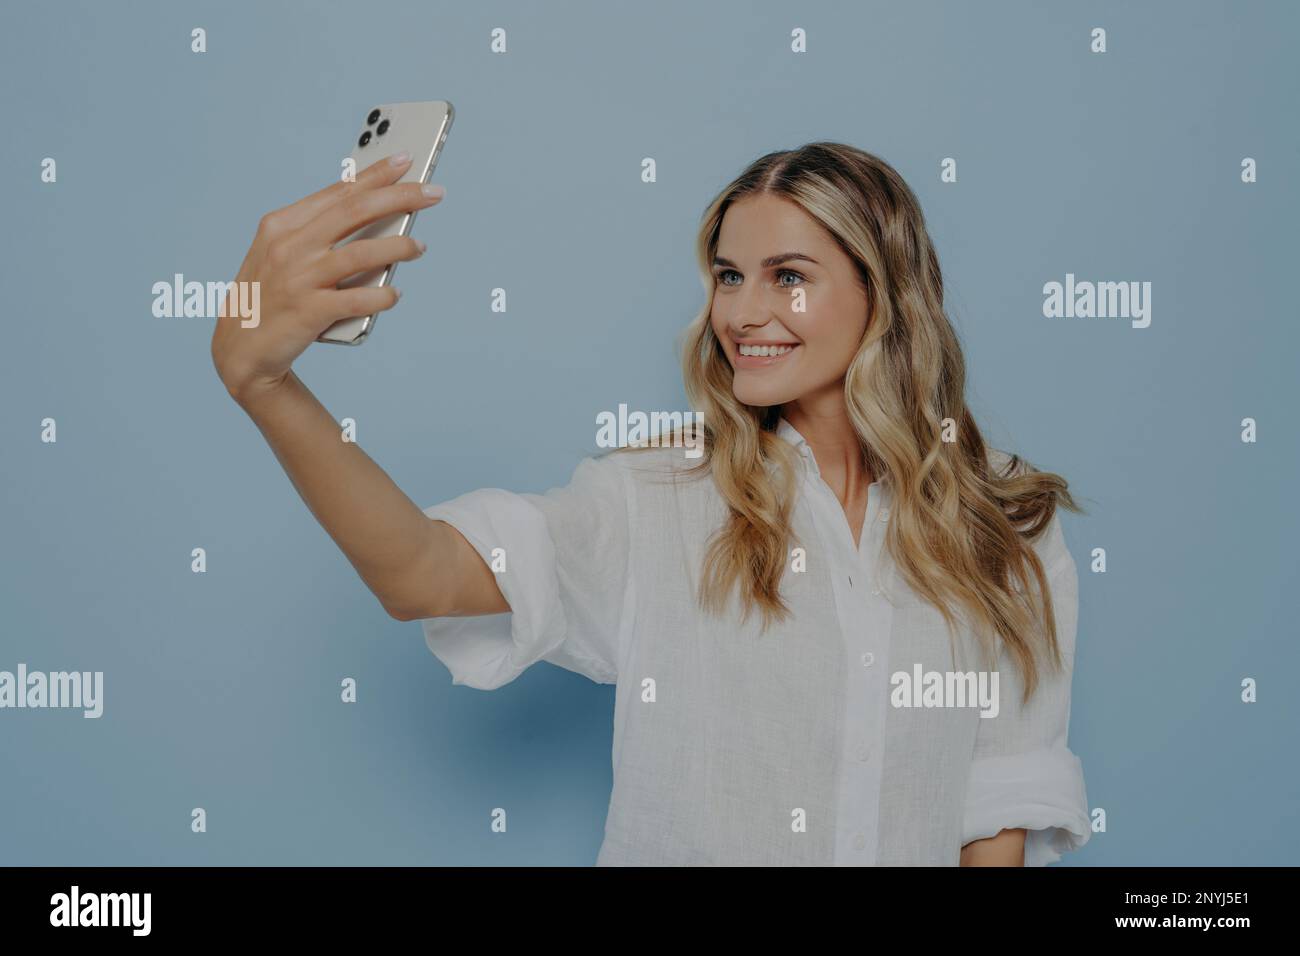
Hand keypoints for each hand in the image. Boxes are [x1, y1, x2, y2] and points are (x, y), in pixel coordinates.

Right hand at [211, 153, 444, 403]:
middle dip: (400, 197)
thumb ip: (319, 235)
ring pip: (361, 253)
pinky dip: (382, 296)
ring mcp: (298, 279)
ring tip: (420, 247)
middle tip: (434, 193)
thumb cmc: (270, 297)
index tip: (407, 161)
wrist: (239, 350)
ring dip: (398, 247)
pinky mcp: (308, 312)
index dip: (376, 175)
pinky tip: (395, 294)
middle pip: (355, 211)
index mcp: (282, 225)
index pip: (339, 192)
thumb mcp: (281, 254)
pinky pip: (357, 299)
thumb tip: (379, 221)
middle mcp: (289, 246)